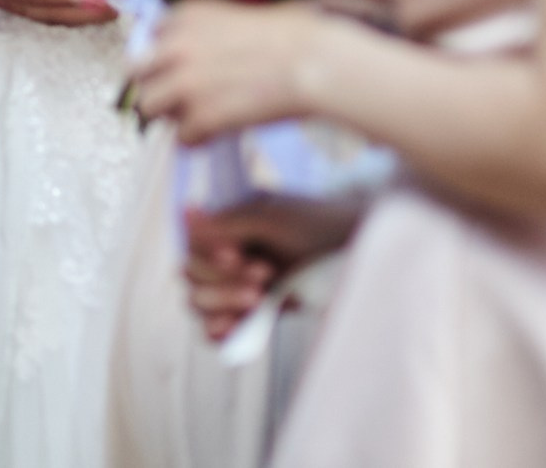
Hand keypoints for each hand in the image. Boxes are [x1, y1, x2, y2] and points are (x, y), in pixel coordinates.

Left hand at [129, 0, 330, 144]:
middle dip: (154, 84)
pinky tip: (214, 134)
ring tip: (193, 118)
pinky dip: (195, 139)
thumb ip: (201, 33)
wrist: (313, 62)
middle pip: (137, 72)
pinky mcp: (200, 116)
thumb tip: (186, 59)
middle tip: (176, 98)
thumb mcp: (234, 17)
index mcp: (185, 14)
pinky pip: (180, 137)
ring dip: (168, 114)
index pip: (148, 37)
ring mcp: (184, 82)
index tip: (178, 68)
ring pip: (148, 106)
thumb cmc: (290, 37)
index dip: (163, 56)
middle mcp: (174, 45)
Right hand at [181, 197, 363, 340]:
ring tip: (259, 299)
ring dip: (223, 303)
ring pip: (200, 304)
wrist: (360, 249)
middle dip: (221, 279)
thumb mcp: (271, 216)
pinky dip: (220, 333)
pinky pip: (220, 330)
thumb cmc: (318, 223)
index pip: (190, 246)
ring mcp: (238, 287)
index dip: (205, 254)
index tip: (235, 255)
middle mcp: (225, 257)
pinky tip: (232, 330)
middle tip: (264, 274)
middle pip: (191, 278)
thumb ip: (226, 222)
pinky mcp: (255, 314)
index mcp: (225, 227)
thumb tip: (185, 212)